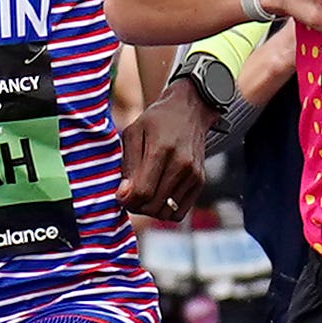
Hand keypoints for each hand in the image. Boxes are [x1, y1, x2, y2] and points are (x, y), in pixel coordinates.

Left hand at [121, 69, 220, 222]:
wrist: (190, 110)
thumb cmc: (156, 120)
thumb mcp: (134, 132)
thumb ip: (128, 165)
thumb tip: (124, 195)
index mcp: (161, 149)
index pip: (143, 191)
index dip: (126, 200)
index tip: (120, 194)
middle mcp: (182, 164)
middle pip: (153, 205)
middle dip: (136, 206)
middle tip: (130, 194)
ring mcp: (194, 174)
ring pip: (166, 212)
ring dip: (150, 209)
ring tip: (144, 193)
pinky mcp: (200, 181)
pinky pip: (179, 212)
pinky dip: (165, 209)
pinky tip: (158, 195)